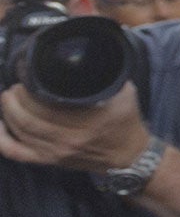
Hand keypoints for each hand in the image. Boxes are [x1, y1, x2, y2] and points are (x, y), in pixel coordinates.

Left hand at [0, 82, 150, 172]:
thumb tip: (88, 56)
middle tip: (15, 88)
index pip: (47, 107)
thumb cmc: (125, 122)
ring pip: (20, 132)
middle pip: (29, 120)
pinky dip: (2, 139)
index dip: (30, 92)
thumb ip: (106, 77)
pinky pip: (16, 152)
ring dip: (8, 113)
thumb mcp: (123, 93)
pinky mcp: (49, 160)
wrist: (129, 156)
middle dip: (15, 101)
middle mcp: (69, 140)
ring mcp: (57, 153)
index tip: (27, 79)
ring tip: (8, 99)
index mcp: (89, 122)